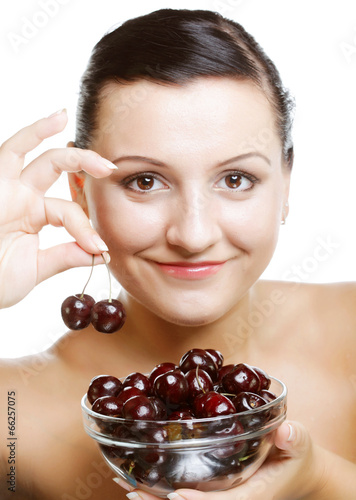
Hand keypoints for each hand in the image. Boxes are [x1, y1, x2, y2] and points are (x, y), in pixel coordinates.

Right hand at [0, 109, 116, 307]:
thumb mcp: (38, 268)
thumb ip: (67, 256)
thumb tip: (100, 253)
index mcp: (33, 215)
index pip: (68, 210)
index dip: (86, 227)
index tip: (100, 248)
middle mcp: (21, 197)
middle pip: (54, 167)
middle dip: (83, 162)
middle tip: (110, 166)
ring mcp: (7, 190)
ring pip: (31, 153)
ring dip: (49, 133)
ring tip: (67, 117)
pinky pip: (10, 152)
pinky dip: (31, 135)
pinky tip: (55, 120)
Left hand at [113, 421, 325, 499]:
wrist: (295, 468)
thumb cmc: (297, 456)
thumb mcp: (300, 445)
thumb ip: (295, 440)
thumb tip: (287, 432)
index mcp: (251, 495)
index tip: (173, 495)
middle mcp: (231, 497)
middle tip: (131, 489)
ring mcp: (221, 492)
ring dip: (153, 495)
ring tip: (124, 483)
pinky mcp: (214, 484)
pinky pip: (184, 488)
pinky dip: (160, 484)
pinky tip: (138, 475)